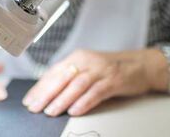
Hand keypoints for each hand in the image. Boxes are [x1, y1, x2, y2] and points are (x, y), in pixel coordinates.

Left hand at [22, 49, 164, 116]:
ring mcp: (101, 70)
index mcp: (78, 57)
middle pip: (63, 77)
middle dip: (46, 94)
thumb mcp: (88, 68)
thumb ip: (71, 77)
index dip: (40, 86)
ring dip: (62, 99)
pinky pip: (96, 91)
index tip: (29, 100)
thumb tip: (48, 92)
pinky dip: (84, 102)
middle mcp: (87, 61)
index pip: (54, 72)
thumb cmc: (111, 69)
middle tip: (35, 107)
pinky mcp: (114, 80)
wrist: (140, 64)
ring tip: (51, 111)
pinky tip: (75, 111)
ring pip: (77, 84)